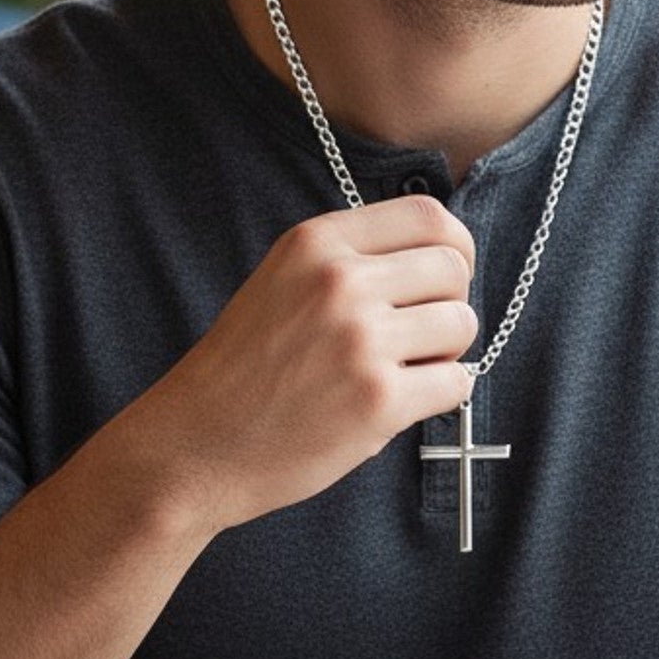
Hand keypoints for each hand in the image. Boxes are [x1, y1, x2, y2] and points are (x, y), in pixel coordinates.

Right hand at [151, 195, 477, 534]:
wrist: (196, 444)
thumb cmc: (244, 369)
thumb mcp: (284, 280)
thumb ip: (351, 259)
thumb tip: (440, 257)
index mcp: (317, 243)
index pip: (429, 215)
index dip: (454, 247)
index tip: (445, 276)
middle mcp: (340, 282)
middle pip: (454, 268)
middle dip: (450, 303)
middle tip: (419, 336)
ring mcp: (360, 340)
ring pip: (462, 324)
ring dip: (446, 351)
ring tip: (403, 370)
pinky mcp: (378, 400)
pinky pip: (456, 382)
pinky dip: (441, 395)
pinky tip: (401, 402)